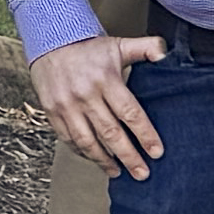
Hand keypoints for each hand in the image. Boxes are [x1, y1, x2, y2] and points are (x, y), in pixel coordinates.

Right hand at [32, 32, 171, 179]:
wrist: (49, 40)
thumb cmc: (89, 47)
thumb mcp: (119, 45)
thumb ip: (145, 48)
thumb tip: (164, 54)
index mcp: (106, 79)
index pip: (130, 113)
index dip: (144, 135)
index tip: (156, 153)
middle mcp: (85, 95)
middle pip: (111, 133)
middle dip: (128, 156)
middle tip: (142, 173)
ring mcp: (66, 105)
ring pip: (87, 140)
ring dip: (104, 160)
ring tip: (118, 173)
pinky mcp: (52, 111)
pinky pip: (68, 138)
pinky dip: (82, 152)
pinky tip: (95, 159)